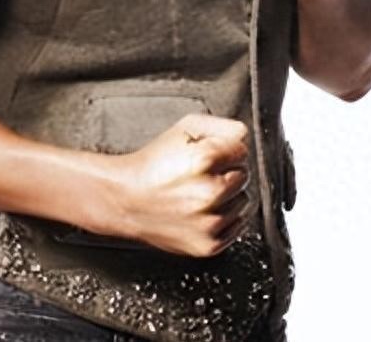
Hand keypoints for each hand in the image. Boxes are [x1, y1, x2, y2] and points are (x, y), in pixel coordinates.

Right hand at [111, 113, 250, 256]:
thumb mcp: (183, 129)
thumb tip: (243, 137)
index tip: (210, 154)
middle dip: (226, 171)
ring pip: (243, 201)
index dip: (225, 149)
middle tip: (201, 173)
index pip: (242, 149)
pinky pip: (237, 226)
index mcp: (204, 159)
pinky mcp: (209, 244)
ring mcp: (210, 221)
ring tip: (199, 192)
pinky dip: (224, 218)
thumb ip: (222, 126)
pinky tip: (202, 209)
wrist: (126, 200)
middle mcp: (210, 192)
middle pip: (244, 174)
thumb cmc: (153, 164)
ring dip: (227, 196)